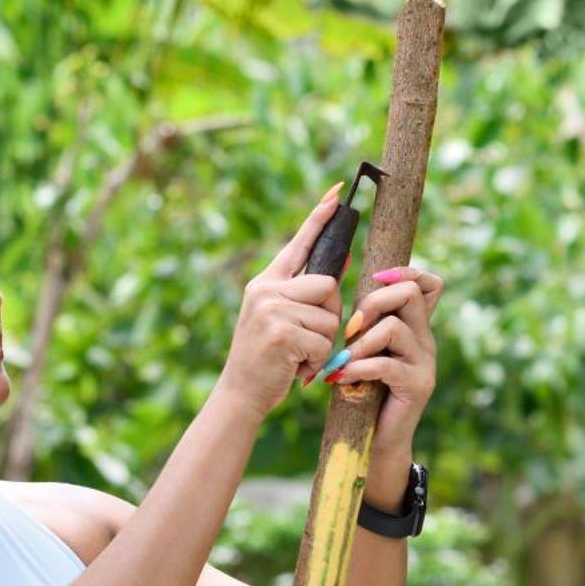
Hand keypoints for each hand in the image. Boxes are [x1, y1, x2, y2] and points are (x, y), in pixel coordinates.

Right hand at [216, 184, 345, 419]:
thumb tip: (344, 261)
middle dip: (329, 314)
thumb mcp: (280, 319)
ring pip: (329, 317)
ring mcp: (271, 310)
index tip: (338, 192)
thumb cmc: (266, 359)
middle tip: (306, 338)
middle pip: (328, 285)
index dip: (319, 217)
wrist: (240, 393)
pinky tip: (296, 367)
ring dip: (322, 343)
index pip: (298, 244)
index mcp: (266, 282)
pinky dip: (317, 360)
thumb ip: (306, 292)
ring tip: (297, 355)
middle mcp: (266, 290)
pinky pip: (324, 341)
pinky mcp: (281, 333)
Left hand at [318, 260, 443, 463]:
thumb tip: (328, 287)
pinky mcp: (418, 386)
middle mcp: (424, 340)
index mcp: (413, 327)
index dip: (405, 272)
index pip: (429, 284)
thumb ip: (360, 325)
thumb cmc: (360, 391)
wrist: (373, 440)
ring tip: (340, 361)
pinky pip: (386, 365)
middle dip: (372, 303)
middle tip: (349, 328)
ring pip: (394, 327)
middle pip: (409, 293)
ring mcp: (425, 362)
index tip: (375, 279)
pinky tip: (341, 379)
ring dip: (359, 342)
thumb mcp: (361, 350)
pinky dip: (358, 368)